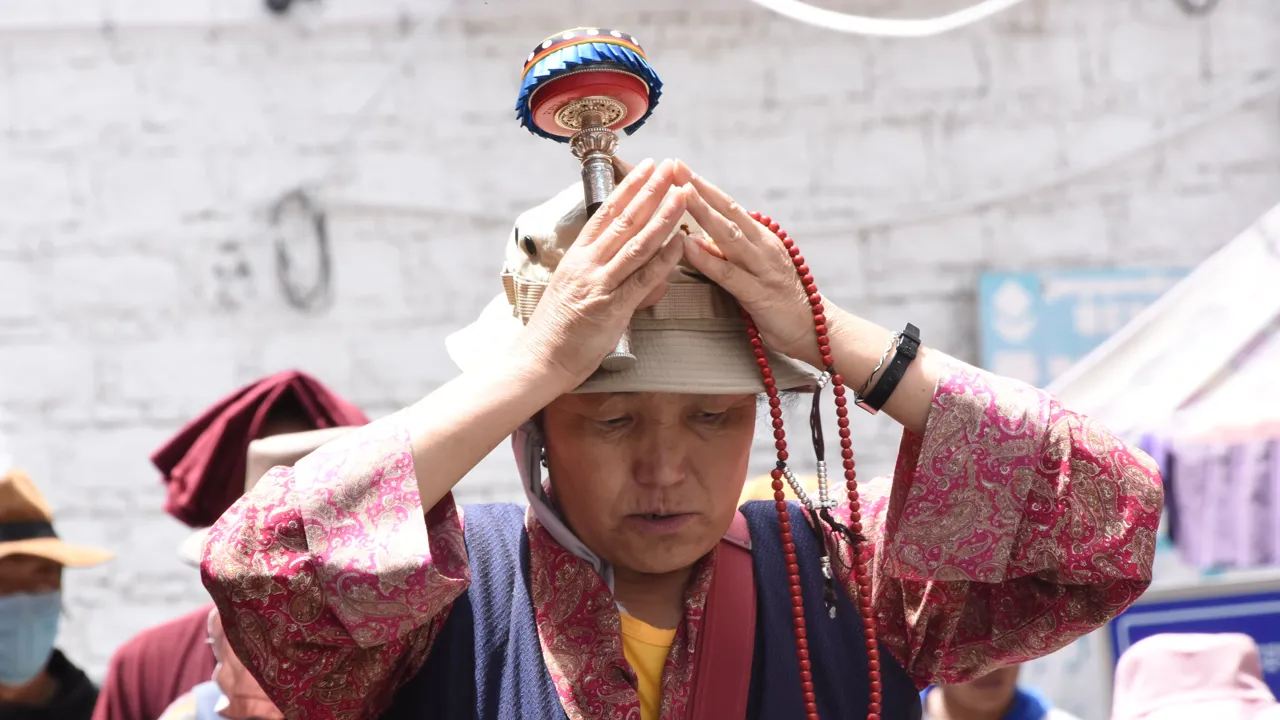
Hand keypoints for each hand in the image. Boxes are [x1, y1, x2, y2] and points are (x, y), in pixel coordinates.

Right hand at [514, 159, 690, 389]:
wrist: (539, 360)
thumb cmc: (558, 330)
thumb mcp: (580, 294)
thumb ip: (614, 281)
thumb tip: (650, 280)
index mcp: (577, 256)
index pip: (606, 213)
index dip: (629, 188)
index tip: (648, 168)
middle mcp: (587, 264)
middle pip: (624, 220)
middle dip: (650, 191)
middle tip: (671, 167)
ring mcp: (599, 284)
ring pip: (636, 243)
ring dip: (662, 217)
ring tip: (681, 194)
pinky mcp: (611, 308)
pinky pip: (642, 279)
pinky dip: (663, 260)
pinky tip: (680, 242)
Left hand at [674, 164, 826, 367]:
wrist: (817, 330)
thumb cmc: (779, 300)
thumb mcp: (755, 267)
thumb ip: (732, 251)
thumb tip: (702, 235)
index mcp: (760, 237)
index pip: (728, 205)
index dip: (702, 185)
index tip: (677, 165)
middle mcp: (762, 246)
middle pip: (727, 210)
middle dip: (699, 187)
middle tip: (674, 166)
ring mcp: (762, 268)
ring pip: (728, 235)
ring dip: (702, 213)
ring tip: (679, 194)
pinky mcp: (759, 294)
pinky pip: (729, 274)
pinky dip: (707, 259)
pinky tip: (687, 246)